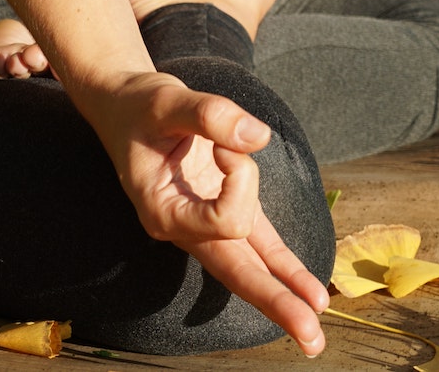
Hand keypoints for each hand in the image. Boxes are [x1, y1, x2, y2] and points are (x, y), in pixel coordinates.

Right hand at [87, 72, 328, 355]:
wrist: (124, 105)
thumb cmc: (139, 106)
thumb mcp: (166, 100)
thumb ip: (210, 115)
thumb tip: (257, 136)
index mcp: (163, 211)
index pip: (227, 217)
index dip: (242, 177)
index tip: (226, 141)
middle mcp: (184, 227)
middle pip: (236, 273)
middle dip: (275, 302)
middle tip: (311, 338)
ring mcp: (204, 223)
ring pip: (250, 266)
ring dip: (285, 294)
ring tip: (315, 331)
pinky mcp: (223, 208)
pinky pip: (259, 245)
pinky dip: (284, 266)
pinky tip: (311, 293)